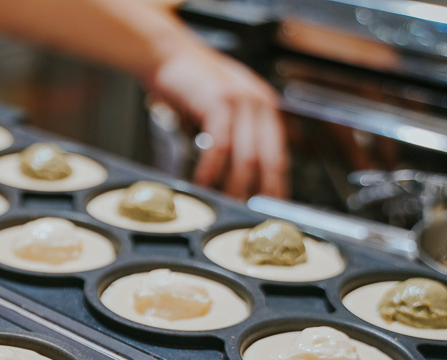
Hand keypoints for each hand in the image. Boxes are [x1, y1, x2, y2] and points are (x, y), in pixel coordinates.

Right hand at [149, 47, 287, 198]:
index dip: (276, 187)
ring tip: (224, 205)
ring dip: (233, 186)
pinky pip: (220, 145)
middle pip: (268, 160)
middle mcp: (259, 104)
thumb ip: (233, 136)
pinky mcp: (219, 102)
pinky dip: (211, 169)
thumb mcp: (221, 109)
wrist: (168, 54)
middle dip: (258, 193)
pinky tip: (203, 183)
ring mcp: (241, 102)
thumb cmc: (191, 87)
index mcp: (265, 108)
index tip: (269, 211)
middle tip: (248, 217)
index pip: (278, 155)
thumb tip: (232, 177)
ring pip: (245, 156)